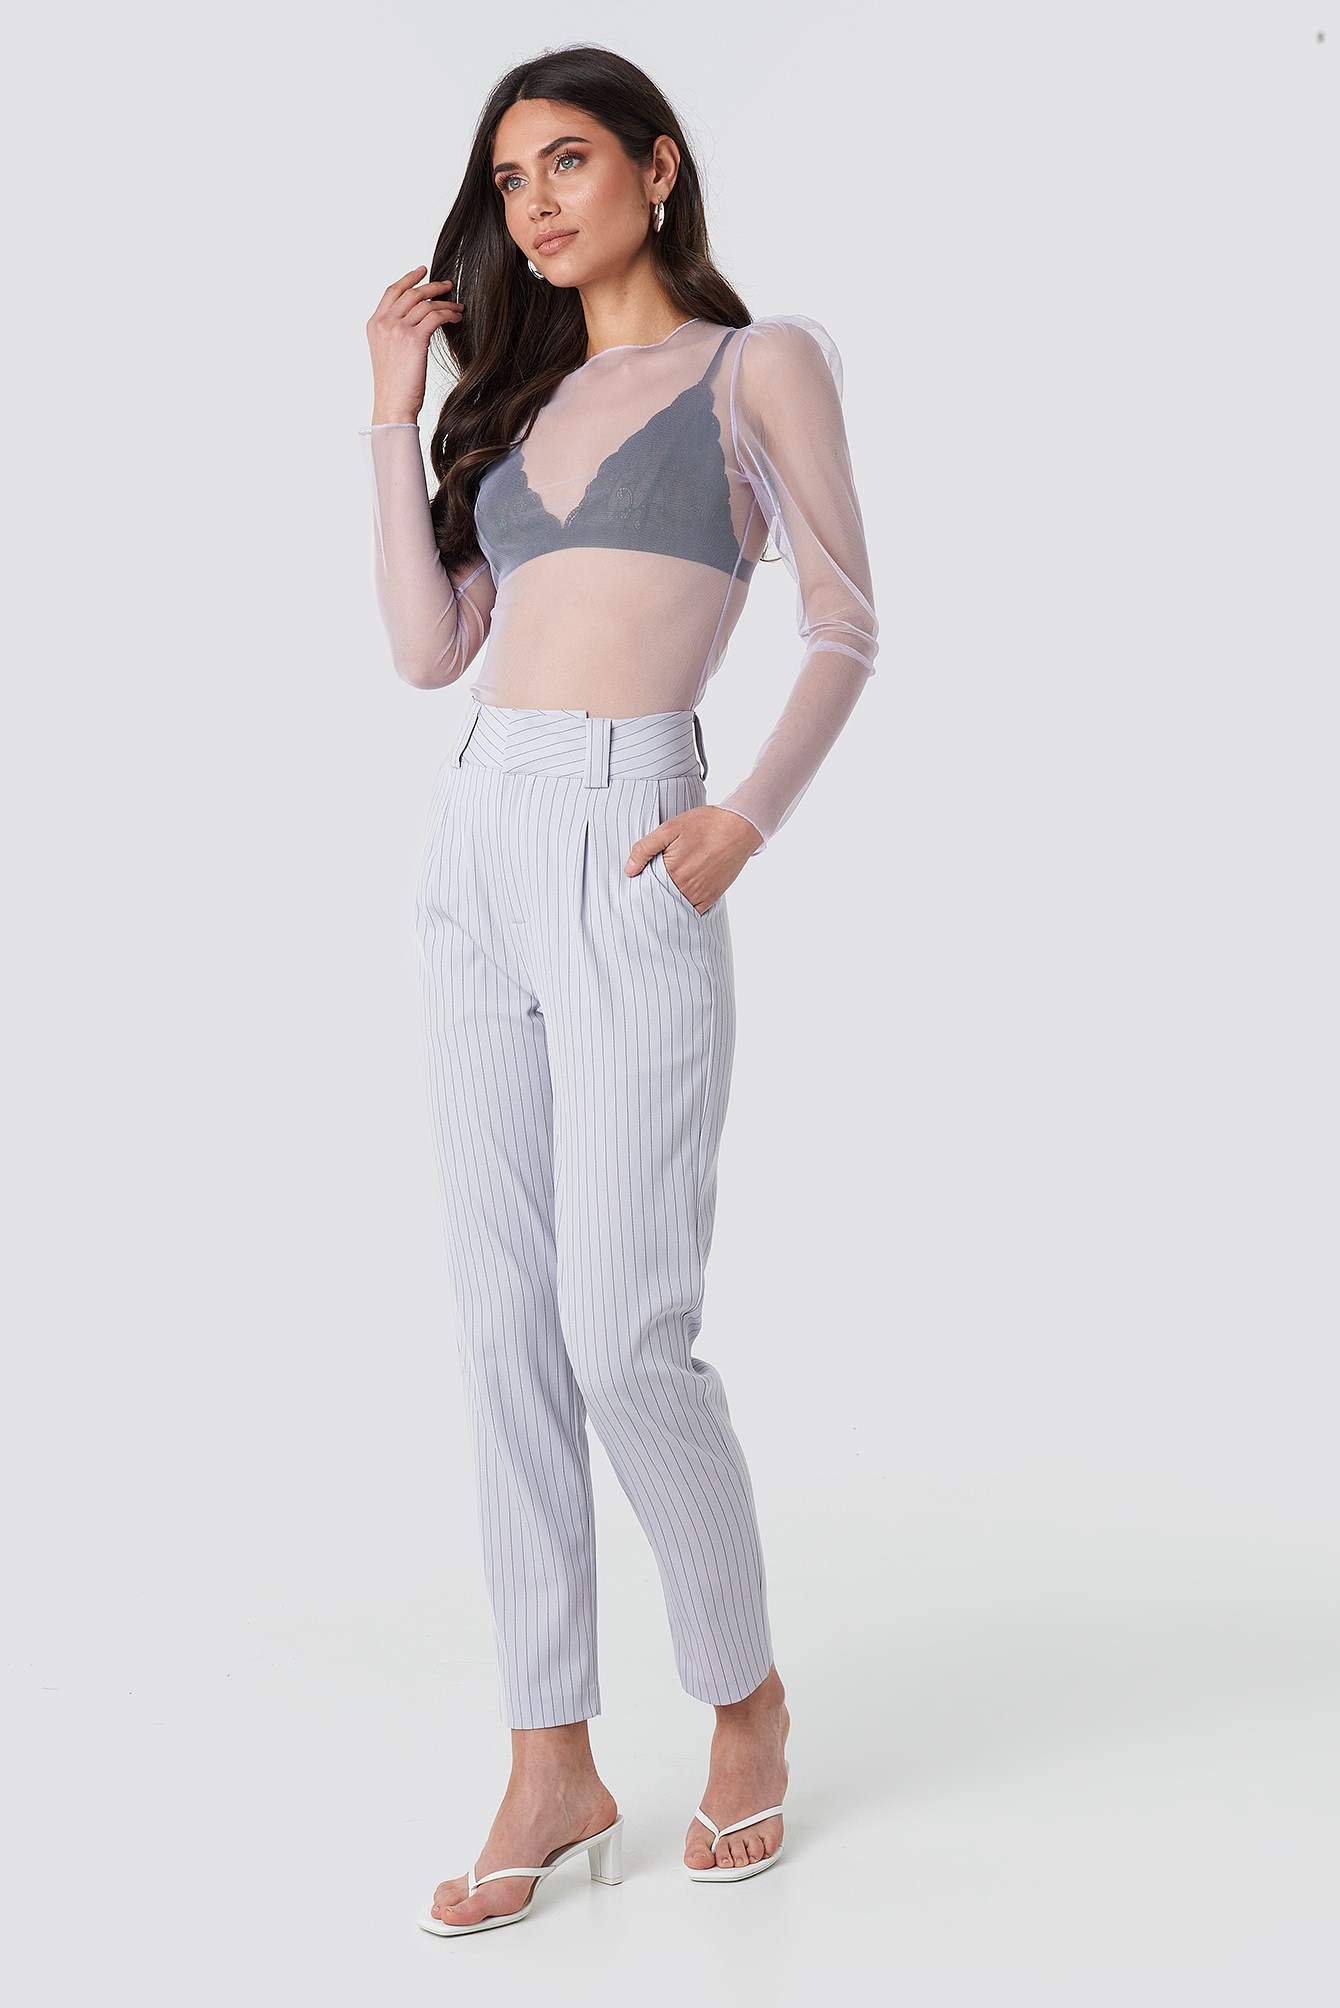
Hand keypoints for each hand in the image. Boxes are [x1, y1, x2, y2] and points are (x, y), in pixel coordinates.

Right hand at [366, 265, 463, 423]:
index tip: (422, 271)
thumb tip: (416, 320)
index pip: (392, 292)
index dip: (408, 278)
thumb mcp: (387, 352)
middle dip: (432, 285)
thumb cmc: (394, 385)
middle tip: (447, 285)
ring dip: (445, 302)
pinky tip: (456, 318)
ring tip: (458, 307)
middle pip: (411, 293)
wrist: (392, 404)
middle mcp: (384, 323)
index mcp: (374, 324)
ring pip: (425, 303)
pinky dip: (449, 314)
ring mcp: (397, 329)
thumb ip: (394, 332)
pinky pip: (435, 316)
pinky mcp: (414, 339)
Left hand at [624, 806, 760, 911]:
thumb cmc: (704, 824)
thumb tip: (629, 870)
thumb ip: (645, 848)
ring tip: (658, 900)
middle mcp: (686, 887)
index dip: (640, 889)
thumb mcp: (669, 828)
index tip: (634, 889)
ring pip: (676, 908)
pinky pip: (694, 912)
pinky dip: (684, 910)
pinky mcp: (713, 897)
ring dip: (667, 906)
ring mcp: (701, 894)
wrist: (739, 827)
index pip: (647, 889)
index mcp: (672, 871)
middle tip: (641, 899)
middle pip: (660, 901)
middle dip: (651, 899)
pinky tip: (677, 904)